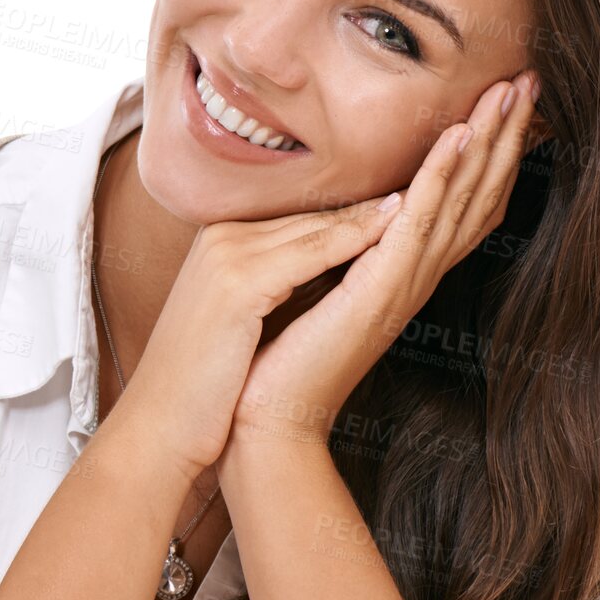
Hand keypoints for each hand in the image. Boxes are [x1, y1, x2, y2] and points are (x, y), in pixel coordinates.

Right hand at [118, 190, 408, 483]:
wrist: (161, 429)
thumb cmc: (202, 389)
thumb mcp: (235, 322)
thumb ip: (268, 286)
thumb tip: (320, 276)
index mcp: (220, 243)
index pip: (301, 217)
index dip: (357, 209)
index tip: (412, 197)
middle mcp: (221, 237)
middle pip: (313, 211)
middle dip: (375, 196)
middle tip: (438, 170)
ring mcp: (227, 255)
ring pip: (318, 224)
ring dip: (379, 205)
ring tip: (436, 181)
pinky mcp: (236, 283)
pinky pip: (311, 252)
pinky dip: (358, 238)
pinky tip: (401, 225)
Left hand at [227, 69, 542, 451]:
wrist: (270, 422)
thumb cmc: (286, 363)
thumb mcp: (323, 290)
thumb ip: (346, 254)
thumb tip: (349, 216)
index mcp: (403, 275)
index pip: (461, 204)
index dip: (489, 153)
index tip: (506, 101)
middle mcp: (415, 278)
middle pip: (478, 194)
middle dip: (506, 135)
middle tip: (531, 79)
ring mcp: (402, 284)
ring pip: (459, 200)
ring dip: (487, 142)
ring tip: (512, 91)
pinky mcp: (378, 291)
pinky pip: (418, 223)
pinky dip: (440, 177)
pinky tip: (459, 135)